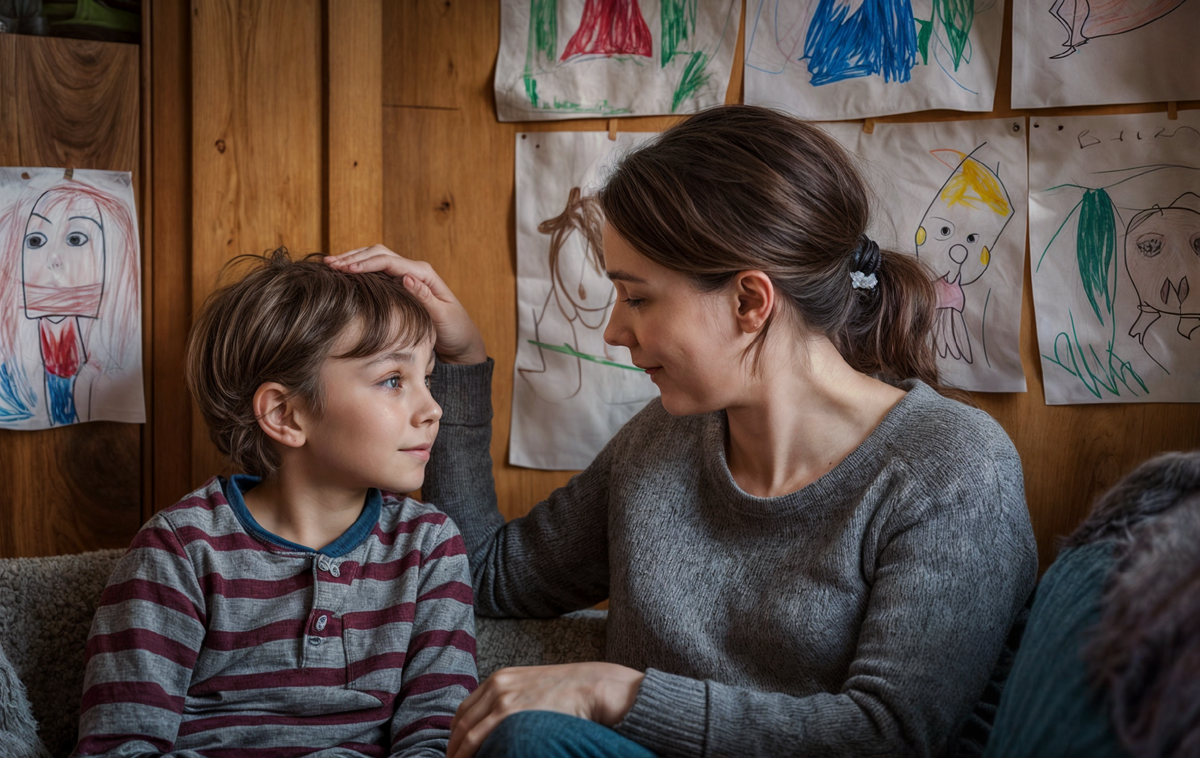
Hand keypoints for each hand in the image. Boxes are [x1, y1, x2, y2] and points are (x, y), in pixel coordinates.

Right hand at [326, 245, 486, 363]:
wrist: (462, 342)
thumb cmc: (455, 330)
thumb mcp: (442, 316)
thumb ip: (425, 297)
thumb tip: (405, 278)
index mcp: (424, 274)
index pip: (389, 261)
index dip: (365, 263)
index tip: (345, 269)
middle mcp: (414, 271)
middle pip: (378, 254)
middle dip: (353, 257)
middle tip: (329, 263)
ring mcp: (407, 277)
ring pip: (375, 259)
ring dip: (353, 259)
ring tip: (330, 264)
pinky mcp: (400, 287)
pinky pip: (377, 272)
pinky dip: (360, 269)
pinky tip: (344, 273)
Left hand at [447, 662, 643, 757]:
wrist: (593, 686)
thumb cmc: (569, 691)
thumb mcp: (533, 688)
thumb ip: (514, 701)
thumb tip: (501, 724)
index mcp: (500, 679)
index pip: (466, 710)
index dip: (457, 733)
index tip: (456, 749)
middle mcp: (496, 685)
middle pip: (462, 722)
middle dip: (453, 746)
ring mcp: (501, 698)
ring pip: (466, 733)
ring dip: (458, 753)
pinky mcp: (509, 712)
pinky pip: (479, 739)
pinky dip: (469, 754)